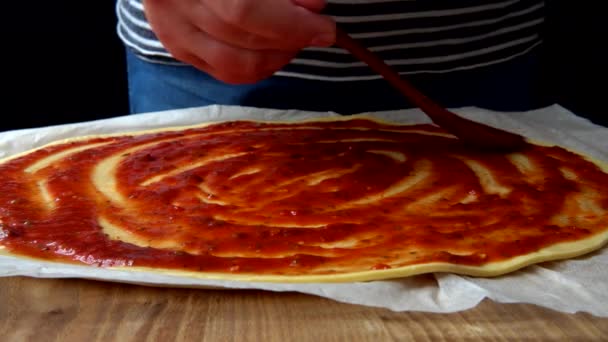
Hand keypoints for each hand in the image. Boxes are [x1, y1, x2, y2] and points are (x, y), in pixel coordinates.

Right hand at [143, 0, 335, 83]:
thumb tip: (315, 7)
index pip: (243, 10)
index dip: (290, 24)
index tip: (324, 26)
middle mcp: (173, 4)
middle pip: (240, 38)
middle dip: (289, 39)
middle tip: (317, 30)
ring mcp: (171, 29)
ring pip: (233, 65)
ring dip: (275, 57)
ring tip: (295, 38)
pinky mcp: (177, 45)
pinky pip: (224, 71)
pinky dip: (257, 66)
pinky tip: (275, 49)